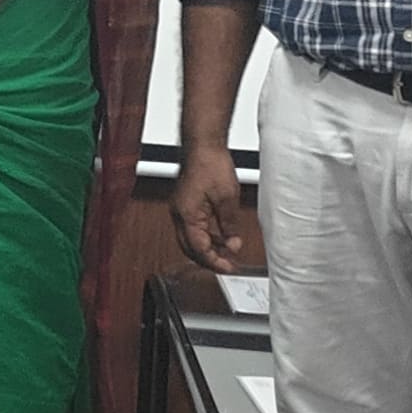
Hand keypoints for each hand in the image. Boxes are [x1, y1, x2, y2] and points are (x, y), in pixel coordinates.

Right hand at [172, 142, 255, 272]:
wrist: (202, 145)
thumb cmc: (210, 164)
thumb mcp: (227, 199)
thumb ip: (230, 226)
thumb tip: (233, 244)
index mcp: (186, 215)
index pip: (199, 249)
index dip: (215, 261)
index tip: (229, 267)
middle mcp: (178, 214)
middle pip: (190, 249)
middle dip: (209, 259)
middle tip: (227, 265)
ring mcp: (179, 209)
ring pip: (190, 240)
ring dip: (207, 248)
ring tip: (226, 252)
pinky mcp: (184, 204)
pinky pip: (191, 228)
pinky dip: (205, 236)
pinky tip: (219, 237)